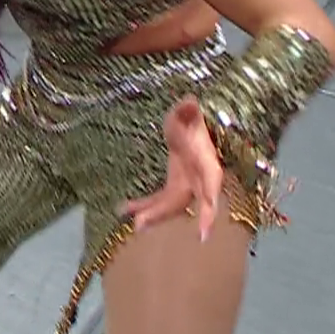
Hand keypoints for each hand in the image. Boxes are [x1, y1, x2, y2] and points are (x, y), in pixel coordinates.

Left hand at [122, 96, 225, 242]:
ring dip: (151, 213)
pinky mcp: (173, 186)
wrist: (193, 129)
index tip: (203, 232)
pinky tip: (123, 210)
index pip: (211, 186)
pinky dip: (143, 205)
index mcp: (207, 163)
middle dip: (162, 214)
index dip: (209, 210)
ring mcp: (185, 185)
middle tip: (139, 225)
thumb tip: (190, 101)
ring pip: (169, 205)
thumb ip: (188, 110)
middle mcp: (198, 180)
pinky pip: (158, 199)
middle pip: (181, 201)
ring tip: (131, 222)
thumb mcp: (188, 113)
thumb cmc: (192, 121)